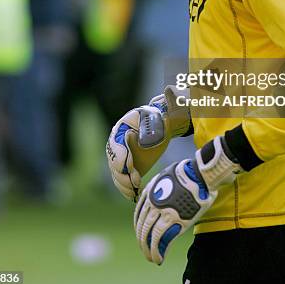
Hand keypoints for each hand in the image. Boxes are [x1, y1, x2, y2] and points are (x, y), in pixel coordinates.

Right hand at [106, 86, 191, 200]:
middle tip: (135, 181)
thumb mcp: (166, 113)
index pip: (117, 143)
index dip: (123, 157)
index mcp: (125, 125)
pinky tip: (133, 194)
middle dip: (122, 173)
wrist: (163, 129)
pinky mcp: (125, 165)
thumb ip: (169, 104)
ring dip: (123, 183)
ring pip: (115, 171)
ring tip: (134, 190)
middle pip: (114, 159)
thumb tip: (171, 89)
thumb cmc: (164, 119)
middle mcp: (118, 139)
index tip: (132, 167)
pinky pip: (120, 178)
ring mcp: (120, 153)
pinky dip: (125, 188)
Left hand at [134, 136, 242, 263]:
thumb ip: (162, 186)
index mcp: (150, 191)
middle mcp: (152, 202)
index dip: (139, 227)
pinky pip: (159, 239)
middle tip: (145, 250)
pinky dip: (157, 251)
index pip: (139, 214)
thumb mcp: (168, 176)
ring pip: (147, 235)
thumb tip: (163, 192)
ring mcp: (161, 211)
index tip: (142, 235)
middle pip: (142, 226)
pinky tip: (158, 259)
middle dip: (142, 241)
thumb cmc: (189, 174)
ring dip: (148, 250)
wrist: (199, 174)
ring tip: (151, 258)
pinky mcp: (172, 220)